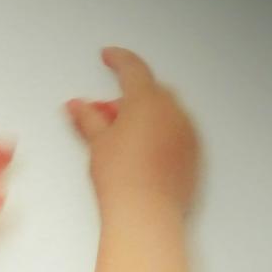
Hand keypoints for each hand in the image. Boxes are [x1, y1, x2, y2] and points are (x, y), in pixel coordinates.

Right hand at [66, 47, 200, 213]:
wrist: (146, 215)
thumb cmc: (124, 180)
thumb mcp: (97, 143)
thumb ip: (88, 118)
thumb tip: (78, 107)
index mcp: (148, 99)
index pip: (132, 68)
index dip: (118, 59)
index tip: (109, 56)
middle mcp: (173, 110)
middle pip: (150, 92)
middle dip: (128, 98)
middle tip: (106, 115)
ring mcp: (187, 131)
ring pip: (165, 112)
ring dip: (145, 117)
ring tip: (122, 140)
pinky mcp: (193, 153)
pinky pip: (176, 133)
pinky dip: (160, 134)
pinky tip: (142, 154)